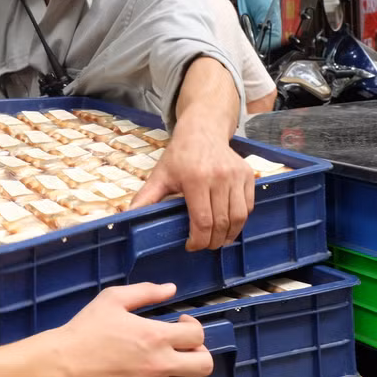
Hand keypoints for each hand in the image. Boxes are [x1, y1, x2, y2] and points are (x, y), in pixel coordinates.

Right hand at [52, 283, 211, 376]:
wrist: (63, 365)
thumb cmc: (86, 331)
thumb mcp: (113, 299)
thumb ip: (145, 292)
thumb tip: (171, 288)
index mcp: (155, 336)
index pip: (198, 334)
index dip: (194, 326)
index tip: (181, 324)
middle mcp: (159, 365)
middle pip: (204, 365)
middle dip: (199, 353)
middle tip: (183, 349)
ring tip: (174, 370)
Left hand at [130, 122, 255, 250]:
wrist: (202, 130)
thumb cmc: (180, 155)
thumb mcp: (160, 175)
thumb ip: (146, 198)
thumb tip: (128, 217)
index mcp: (195, 178)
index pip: (202, 221)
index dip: (198, 240)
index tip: (191, 245)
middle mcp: (219, 177)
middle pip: (222, 223)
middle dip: (213, 242)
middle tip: (205, 245)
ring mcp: (236, 175)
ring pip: (239, 217)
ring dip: (230, 235)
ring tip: (219, 240)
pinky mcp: (248, 175)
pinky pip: (248, 206)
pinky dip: (240, 220)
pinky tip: (229, 225)